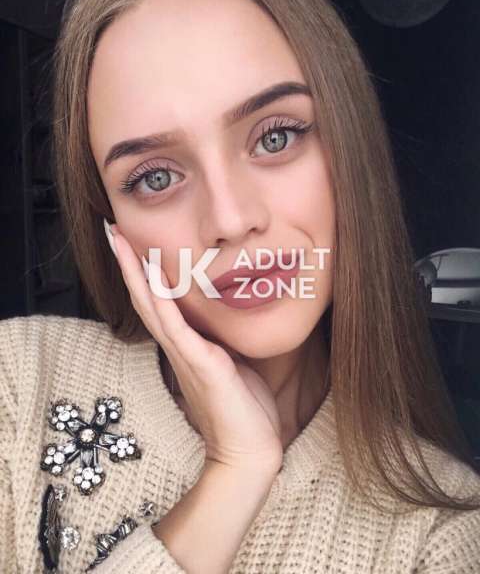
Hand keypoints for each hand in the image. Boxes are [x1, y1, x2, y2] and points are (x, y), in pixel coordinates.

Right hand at [106, 222, 283, 475]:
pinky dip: (162, 301)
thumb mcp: (230, 363)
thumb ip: (219, 342)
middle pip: (144, 298)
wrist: (249, 449)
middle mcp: (178, 347)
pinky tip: (152, 278)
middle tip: (112, 232)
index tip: (130, 243)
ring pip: (153, 307)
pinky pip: (177, 328)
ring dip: (136, 274)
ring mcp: (186, 355)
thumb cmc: (242, 408)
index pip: (156, 302)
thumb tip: (223, 323)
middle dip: (128, 264)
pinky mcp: (201, 364)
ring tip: (120, 243)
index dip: (140, 273)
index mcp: (185, 346)